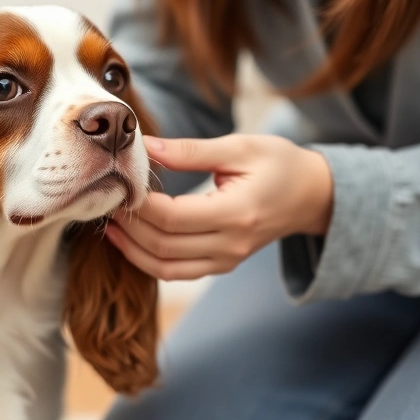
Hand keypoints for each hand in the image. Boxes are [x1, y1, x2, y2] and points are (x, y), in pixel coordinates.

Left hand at [106, 134, 332, 280]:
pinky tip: (129, 239)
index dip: (140, 205)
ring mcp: (227, 260)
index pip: (173, 217)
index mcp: (237, 213)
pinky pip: (176, 273)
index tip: (120, 183)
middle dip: (130, 225)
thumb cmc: (279, 163)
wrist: (311, 195)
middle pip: (163, 245)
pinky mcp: (221, 265)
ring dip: (132, 249)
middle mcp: (231, 244)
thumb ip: (191, 150)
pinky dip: (147, 260)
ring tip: (111, 223)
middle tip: (108, 200)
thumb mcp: (240, 146)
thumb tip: (147, 147)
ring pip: (165, 268)